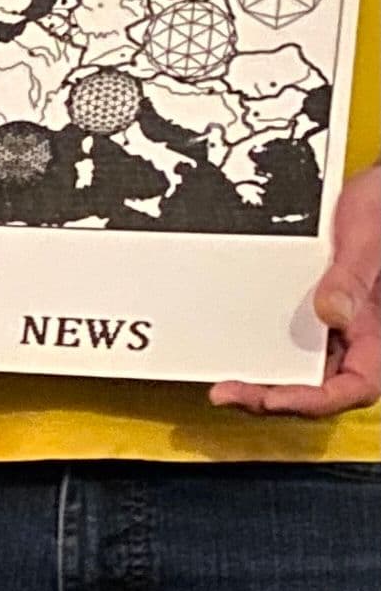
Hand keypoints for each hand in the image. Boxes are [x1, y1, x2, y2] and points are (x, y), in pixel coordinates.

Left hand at [211, 164, 379, 418]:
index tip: (272, 399)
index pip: (355, 386)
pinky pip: (291, 343)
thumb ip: (353, 276)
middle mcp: (360, 334)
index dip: (312, 401)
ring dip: (264, 381)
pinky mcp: (317, 312)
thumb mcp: (370, 235)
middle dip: (272, 397)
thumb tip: (330, 312)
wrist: (377, 189)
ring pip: (302, 370)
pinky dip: (264, 352)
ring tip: (225, 384)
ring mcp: (338, 326)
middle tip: (228, 392)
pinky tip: (236, 352)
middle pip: (319, 386)